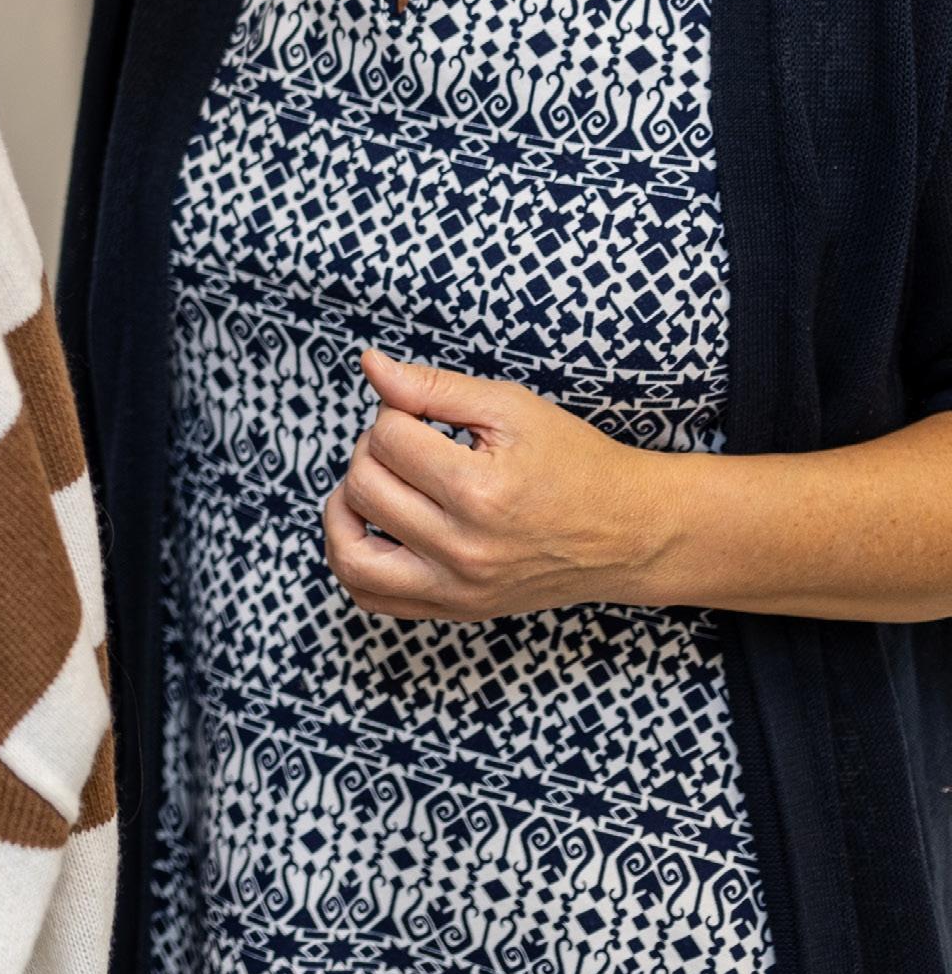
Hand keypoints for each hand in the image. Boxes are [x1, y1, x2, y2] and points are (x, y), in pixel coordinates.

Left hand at [322, 349, 670, 620]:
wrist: (629, 532)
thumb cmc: (573, 461)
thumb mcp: (510, 407)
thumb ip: (432, 386)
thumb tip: (369, 364)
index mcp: (480, 492)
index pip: (387, 437)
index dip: (397, 411)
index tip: (424, 414)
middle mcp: (464, 549)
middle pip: (364, 486)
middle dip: (373, 450)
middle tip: (409, 441)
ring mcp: (458, 589)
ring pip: (350, 553)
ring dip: (344, 508)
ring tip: (373, 482)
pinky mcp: (457, 609)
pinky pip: (371, 597)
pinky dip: (352, 560)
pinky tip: (371, 525)